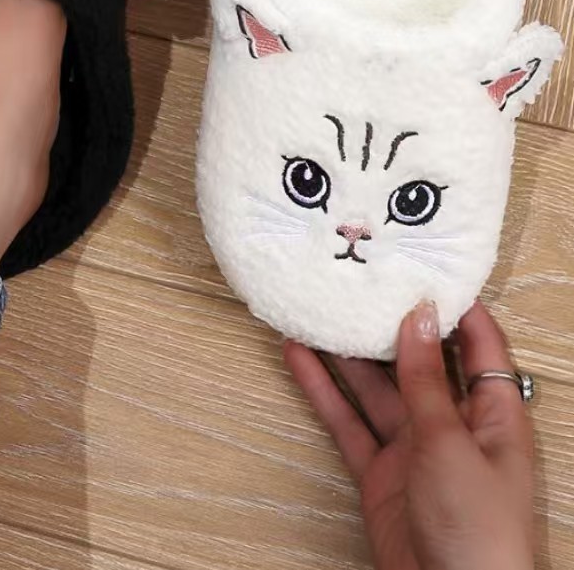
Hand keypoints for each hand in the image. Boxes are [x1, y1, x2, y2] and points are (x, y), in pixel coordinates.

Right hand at [286, 300, 533, 569]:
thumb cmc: (477, 528)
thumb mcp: (451, 443)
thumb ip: (425, 379)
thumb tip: (417, 315)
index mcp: (493, 415)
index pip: (478, 346)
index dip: (455, 306)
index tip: (424, 263)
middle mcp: (453, 425)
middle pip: (418, 361)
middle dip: (389, 322)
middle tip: (359, 277)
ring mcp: (414, 448)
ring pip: (375, 386)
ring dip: (345, 352)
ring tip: (314, 307)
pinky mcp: (380, 471)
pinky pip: (348, 420)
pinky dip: (323, 389)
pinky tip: (298, 357)